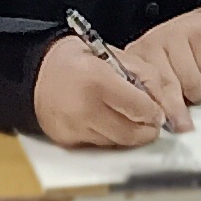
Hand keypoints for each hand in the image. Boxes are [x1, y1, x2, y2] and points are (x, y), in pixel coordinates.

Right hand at [31, 38, 175, 148]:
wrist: (35, 73)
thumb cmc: (74, 61)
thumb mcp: (113, 54)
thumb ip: (143, 74)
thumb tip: (164, 102)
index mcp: (98, 81)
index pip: (140, 109)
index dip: (155, 112)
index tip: (158, 111)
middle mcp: (85, 108)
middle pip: (130, 133)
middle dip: (147, 130)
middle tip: (151, 123)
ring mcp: (74, 127)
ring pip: (117, 143)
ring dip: (129, 134)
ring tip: (129, 119)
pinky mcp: (67, 140)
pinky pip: (99, 145)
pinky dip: (109, 137)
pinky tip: (108, 122)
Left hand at [125, 8, 200, 117]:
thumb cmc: (177, 62)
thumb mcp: (160, 81)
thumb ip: (156, 100)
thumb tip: (162, 127)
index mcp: (136, 57)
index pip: (142, 87)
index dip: (154, 109)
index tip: (161, 126)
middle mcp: (152, 42)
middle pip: (166, 84)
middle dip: (176, 109)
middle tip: (184, 126)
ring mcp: (176, 34)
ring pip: (190, 79)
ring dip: (196, 92)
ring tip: (193, 88)